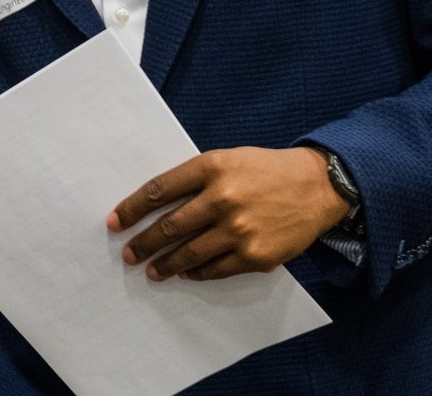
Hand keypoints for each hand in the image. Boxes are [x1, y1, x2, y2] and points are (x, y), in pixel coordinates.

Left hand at [107, 147, 350, 281]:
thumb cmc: (266, 170)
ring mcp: (239, 230)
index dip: (131, 208)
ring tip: (152, 270)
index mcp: (212, 167)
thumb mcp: (228, 159)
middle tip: (128, 254)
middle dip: (143, 243)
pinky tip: (186, 273)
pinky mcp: (255, 256)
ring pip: (188, 254)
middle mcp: (223, 198)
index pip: (159, 190)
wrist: (317, 187)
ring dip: (164, 265)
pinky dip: (196, 273)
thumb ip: (194, 179)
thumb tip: (155, 205)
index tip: (114, 221)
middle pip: (168, 227)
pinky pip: (214, 270)